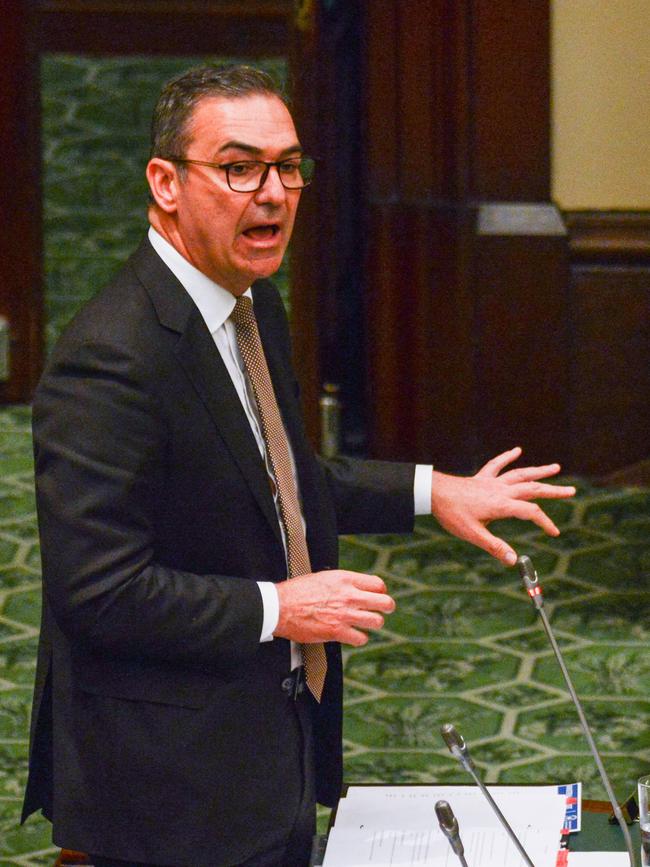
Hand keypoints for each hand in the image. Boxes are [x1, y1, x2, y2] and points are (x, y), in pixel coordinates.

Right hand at [274, 570, 394, 645]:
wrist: (281, 606)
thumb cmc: (297, 592)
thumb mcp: (323, 577)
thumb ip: (342, 582)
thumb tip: (353, 586)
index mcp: (345, 579)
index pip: (378, 584)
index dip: (381, 591)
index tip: (378, 595)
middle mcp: (348, 596)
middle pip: (384, 602)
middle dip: (387, 607)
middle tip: (384, 610)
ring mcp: (344, 615)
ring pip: (376, 621)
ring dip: (373, 623)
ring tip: (368, 623)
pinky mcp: (337, 632)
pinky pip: (361, 638)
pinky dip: (359, 638)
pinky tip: (354, 635)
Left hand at [430, 446, 575, 565]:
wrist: (433, 492)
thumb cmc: (451, 514)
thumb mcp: (473, 534)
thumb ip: (494, 546)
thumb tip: (513, 560)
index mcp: (501, 505)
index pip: (531, 513)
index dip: (546, 523)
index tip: (554, 533)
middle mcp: (500, 490)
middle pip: (532, 489)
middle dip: (553, 491)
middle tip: (572, 491)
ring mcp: (491, 482)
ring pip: (520, 474)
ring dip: (538, 471)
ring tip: (556, 467)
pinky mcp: (481, 477)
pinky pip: (497, 465)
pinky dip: (508, 457)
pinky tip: (517, 450)